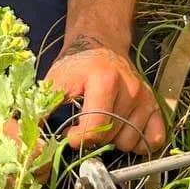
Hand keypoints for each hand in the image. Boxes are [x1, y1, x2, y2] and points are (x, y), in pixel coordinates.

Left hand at [45, 35, 166, 153]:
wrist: (101, 45)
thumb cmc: (76, 65)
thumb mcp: (55, 80)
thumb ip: (44, 108)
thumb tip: (35, 140)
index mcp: (105, 81)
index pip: (96, 127)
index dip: (78, 139)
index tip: (69, 135)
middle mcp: (130, 89)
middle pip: (111, 137)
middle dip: (93, 140)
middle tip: (83, 127)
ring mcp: (144, 98)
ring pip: (130, 142)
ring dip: (113, 142)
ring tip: (102, 125)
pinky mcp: (154, 105)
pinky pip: (152, 139)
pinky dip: (138, 143)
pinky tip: (122, 132)